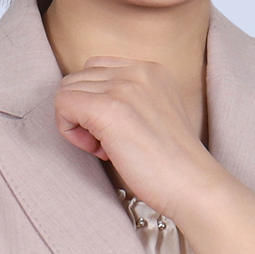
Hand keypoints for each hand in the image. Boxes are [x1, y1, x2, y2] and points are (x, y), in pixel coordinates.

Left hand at [54, 56, 254, 253]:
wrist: (192, 184)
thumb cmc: (172, 163)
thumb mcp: (155, 114)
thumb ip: (130, 100)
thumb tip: (88, 106)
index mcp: (151, 69)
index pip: (97, 69)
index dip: (95, 101)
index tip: (113, 131)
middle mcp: (136, 70)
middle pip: (78, 78)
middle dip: (83, 112)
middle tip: (107, 144)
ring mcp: (122, 87)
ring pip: (67, 90)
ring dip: (77, 122)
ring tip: (105, 147)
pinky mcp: (107, 108)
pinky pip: (62, 104)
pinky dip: (69, 131)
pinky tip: (97, 150)